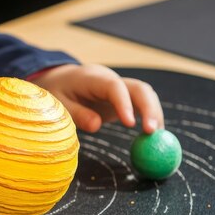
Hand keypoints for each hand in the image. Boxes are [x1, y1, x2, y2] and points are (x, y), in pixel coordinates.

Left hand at [31, 64, 163, 133]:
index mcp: (93, 77)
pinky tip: (153, 134)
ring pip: (144, 95)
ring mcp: (120, 87)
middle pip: (139, 88)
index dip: (125, 104)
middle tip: (153, 133)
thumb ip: (77, 114)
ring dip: (153, 114)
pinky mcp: (124, 97)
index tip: (130, 124)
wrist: (61, 80)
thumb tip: (96, 126)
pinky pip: (141, 104)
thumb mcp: (58, 104)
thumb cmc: (57, 92)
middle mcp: (111, 79)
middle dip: (149, 109)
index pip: (114, 87)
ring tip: (157, 137)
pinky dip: (149, 117)